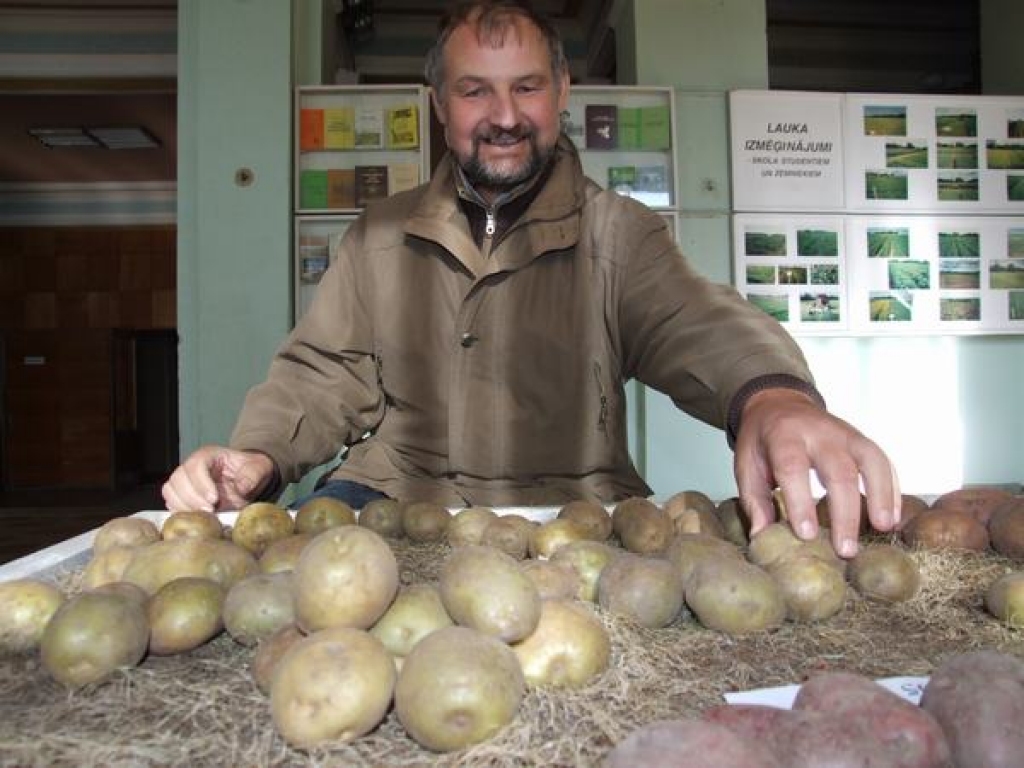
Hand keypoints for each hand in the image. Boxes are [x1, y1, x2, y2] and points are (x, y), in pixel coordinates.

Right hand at [161, 445, 275, 511]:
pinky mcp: (182, 495)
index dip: (201, 483)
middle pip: (178, 479)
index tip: (214, 499)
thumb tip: (242, 486)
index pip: (195, 465)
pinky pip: (171, 503)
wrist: (248, 480)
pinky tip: (197, 518)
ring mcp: (184, 481)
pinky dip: (181, 512)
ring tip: (204, 516)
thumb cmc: (250, 471)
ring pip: (170, 491)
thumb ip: (253, 474)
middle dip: (192, 498)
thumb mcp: (259, 468)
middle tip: (210, 511)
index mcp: (208, 455)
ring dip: (184, 507)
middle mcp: (192, 466)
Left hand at [732, 388, 899, 557]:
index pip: (793, 468)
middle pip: (838, 470)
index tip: (807, 534)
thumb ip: (754, 500)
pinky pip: (882, 461)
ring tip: (883, 529)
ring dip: (880, 496)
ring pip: (870, 461)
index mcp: (782, 436)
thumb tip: (761, 537)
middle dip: (844, 512)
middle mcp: (817, 432)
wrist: (779, 404)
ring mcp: (844, 433)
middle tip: (845, 549)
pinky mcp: (861, 439)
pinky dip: (891, 489)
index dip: (800, 501)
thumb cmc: (763, 442)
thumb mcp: (746, 464)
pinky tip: (892, 518)